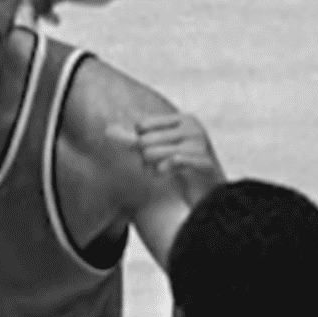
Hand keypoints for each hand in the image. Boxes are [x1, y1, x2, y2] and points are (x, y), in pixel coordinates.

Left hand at [107, 112, 222, 199]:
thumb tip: (107, 130)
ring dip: (151, 167)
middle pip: (145, 139)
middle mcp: (192, 127)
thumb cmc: (182, 173)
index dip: (138, 142)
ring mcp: (199, 143)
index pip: (142, 124)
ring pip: (153, 151)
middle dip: (144, 158)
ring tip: (161, 171)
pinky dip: (163, 171)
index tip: (150, 154)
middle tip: (156, 166)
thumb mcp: (157, 152)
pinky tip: (166, 175)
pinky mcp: (203, 161)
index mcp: (183, 119)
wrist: (210, 197)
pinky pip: (171, 161)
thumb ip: (134, 141)